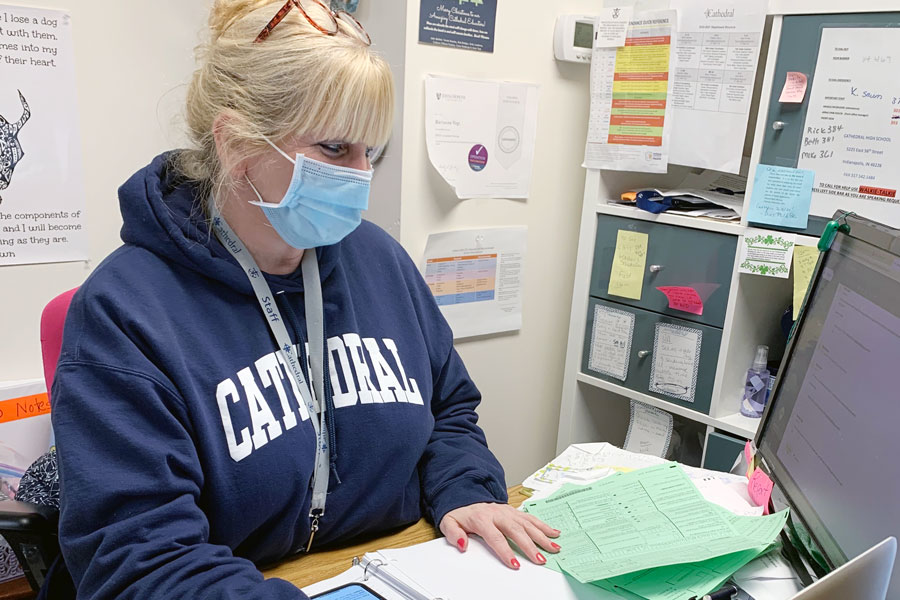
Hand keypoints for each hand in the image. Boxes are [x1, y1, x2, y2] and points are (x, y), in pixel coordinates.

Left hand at [439, 503, 560, 569]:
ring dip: (541, 536)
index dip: (505, 551)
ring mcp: (508, 511)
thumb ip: (454, 534)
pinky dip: (544, 525)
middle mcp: (498, 514)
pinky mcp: (515, 511)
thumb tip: (462, 545)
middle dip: (529, 546)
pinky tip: (554, 533)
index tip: (514, 564)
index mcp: (482, 519)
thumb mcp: (449, 523)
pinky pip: (531, 518)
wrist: (466, 497)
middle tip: (540, 559)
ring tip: (553, 548)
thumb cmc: (460, 514)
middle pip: (516, 531)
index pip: (495, 537)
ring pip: (527, 524)